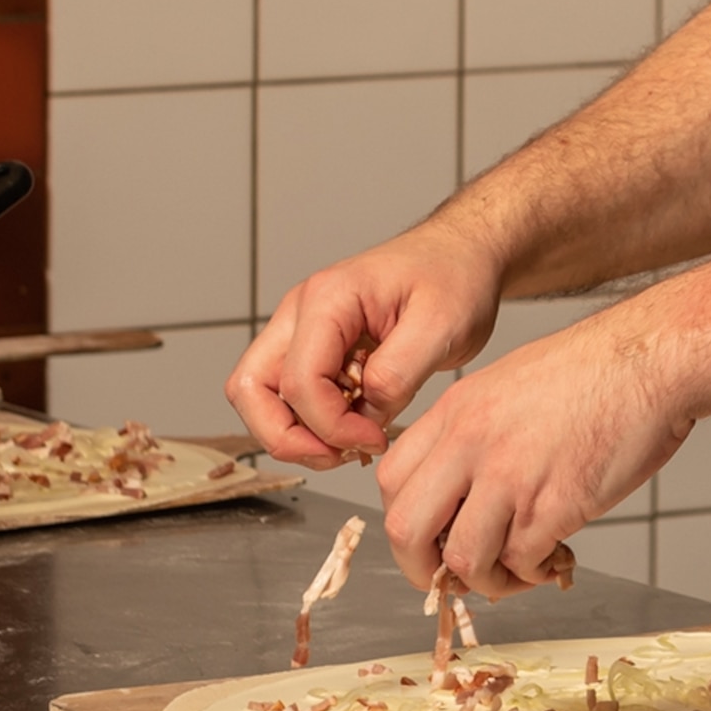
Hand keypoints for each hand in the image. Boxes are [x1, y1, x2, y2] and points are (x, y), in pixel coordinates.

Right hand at [226, 224, 506, 469]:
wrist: (460, 255)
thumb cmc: (452, 276)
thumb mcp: (442, 324)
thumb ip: (400, 371)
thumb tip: (366, 412)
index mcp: (327, 298)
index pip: (299, 380)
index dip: (332, 425)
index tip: (374, 439)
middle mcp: (301, 312)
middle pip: (251, 388)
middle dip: (287, 437)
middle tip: (340, 455)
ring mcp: (301, 330)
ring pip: (259, 395)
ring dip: (293, 434)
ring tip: (348, 447)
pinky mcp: (314, 348)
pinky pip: (288, 395)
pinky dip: (310, 424)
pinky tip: (355, 430)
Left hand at [373, 308, 694, 597]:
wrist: (651, 359)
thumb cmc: (594, 372)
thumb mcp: (507, 385)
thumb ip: (472, 433)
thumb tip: (460, 495)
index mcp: (456, 410)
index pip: (391, 481)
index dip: (405, 522)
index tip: (430, 539)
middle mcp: (472, 443)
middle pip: (406, 530)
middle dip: (424, 570)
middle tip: (455, 578)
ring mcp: (512, 475)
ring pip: (463, 559)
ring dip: (485, 581)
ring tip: (515, 571)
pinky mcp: (555, 504)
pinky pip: (521, 563)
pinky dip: (533, 573)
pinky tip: (553, 556)